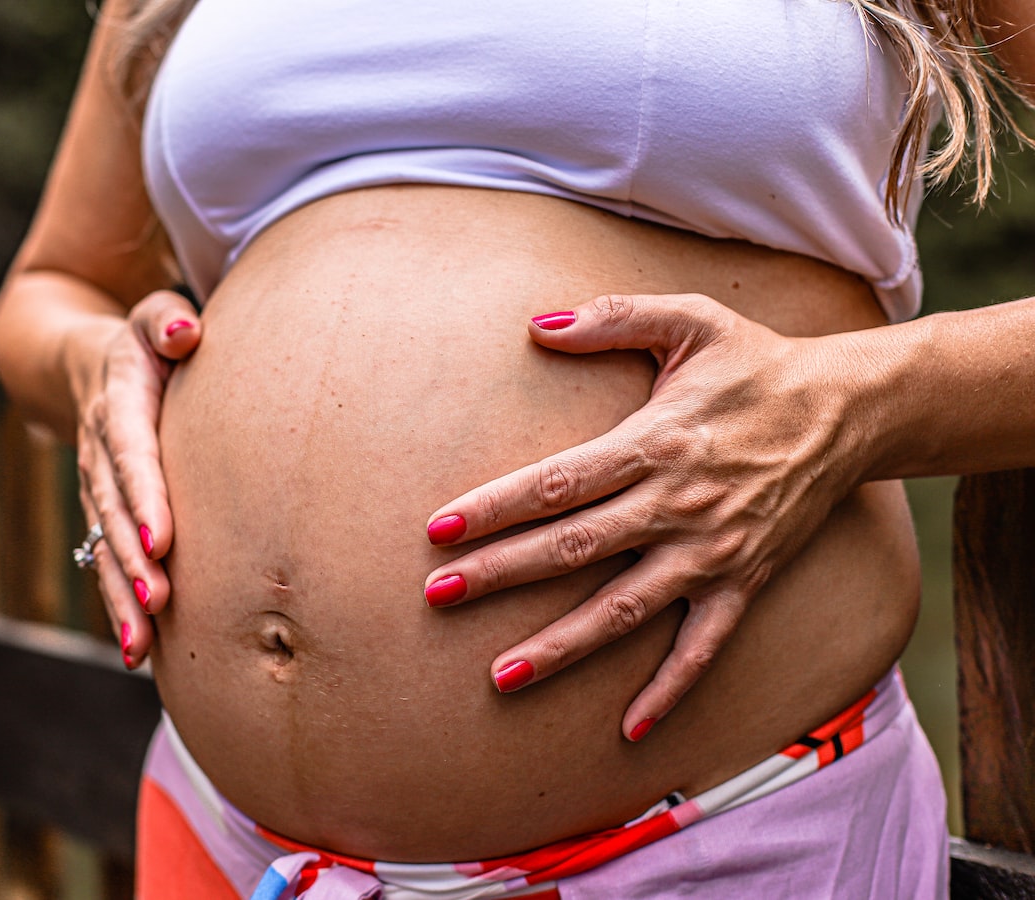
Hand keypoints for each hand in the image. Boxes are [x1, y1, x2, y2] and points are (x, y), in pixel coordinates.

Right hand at [73, 289, 200, 667]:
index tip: (164, 539)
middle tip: (157, 601)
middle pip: (113, 511)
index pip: (131, 452)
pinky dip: (119, 606)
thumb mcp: (153, 316)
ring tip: (139, 645)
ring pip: (103, 546)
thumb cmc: (148, 341)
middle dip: (131, 560)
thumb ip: (167, 318)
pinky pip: (105, 562)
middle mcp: (100, 451)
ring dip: (119, 597)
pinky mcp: (103, 517)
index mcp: (119, 403)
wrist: (85, 364)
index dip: (144, 496)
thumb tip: (185, 330)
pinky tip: (139, 652)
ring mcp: (96, 489)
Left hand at [424, 293, 872, 738]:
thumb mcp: (690, 320)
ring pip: (623, 610)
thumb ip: (612, 316)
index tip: (440, 530)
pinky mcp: (742, 582)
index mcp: (654, 444)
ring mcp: (710, 553)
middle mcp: (676, 506)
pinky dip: (668, 690)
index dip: (495, 507)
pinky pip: (702, 647)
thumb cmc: (755, 364)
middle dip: (501, 573)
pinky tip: (630, 730)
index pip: (558, 483)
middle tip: (437, 595)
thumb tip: (535, 323)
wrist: (850, 410)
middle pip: (573, 549)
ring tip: (500, 674)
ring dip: (561, 646)